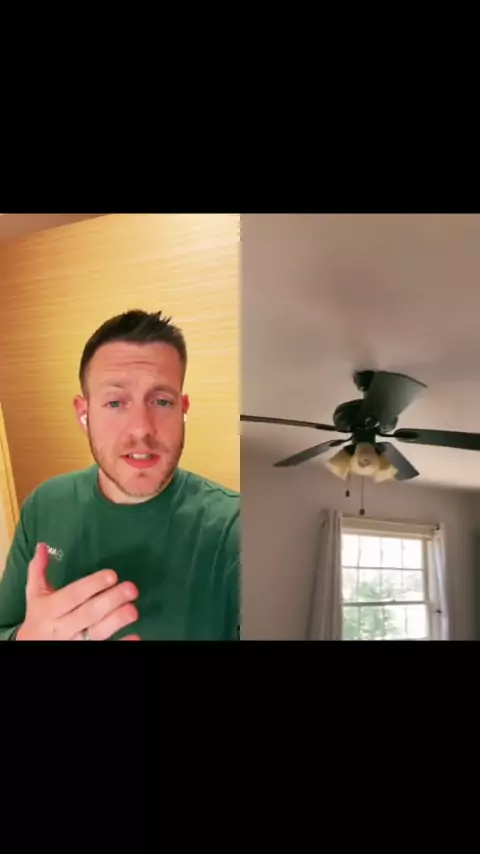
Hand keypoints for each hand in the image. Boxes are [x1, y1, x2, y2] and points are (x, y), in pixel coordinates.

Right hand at [16, 543, 139, 640]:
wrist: (31, 650)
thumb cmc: (37, 618)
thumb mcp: (34, 595)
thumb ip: (38, 570)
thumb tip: (43, 545)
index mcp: (49, 609)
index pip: (72, 595)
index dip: (92, 585)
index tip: (112, 575)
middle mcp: (61, 628)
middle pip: (89, 613)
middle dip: (112, 600)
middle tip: (131, 589)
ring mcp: (74, 643)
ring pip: (98, 633)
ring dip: (118, 621)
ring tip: (133, 609)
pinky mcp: (85, 653)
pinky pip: (105, 650)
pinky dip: (120, 644)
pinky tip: (135, 636)